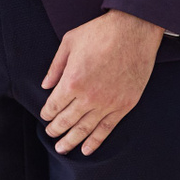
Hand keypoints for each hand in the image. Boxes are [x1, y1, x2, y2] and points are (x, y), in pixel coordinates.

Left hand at [40, 9, 162, 154]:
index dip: (47, 114)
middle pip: (67, 120)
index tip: (45, 117)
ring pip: (85, 129)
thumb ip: (55, 66)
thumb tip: (45, 85)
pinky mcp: (125, 105)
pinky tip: (87, 149)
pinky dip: (96, 141)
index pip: (54, 105)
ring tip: (62, 149)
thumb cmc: (100, 32)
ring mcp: (108, 102)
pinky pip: (107, 129)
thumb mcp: (69, 42)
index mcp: (72, 80)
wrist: (134, 30)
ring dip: (72, 140)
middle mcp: (89, 96)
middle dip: (56, 130)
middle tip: (50, 135)